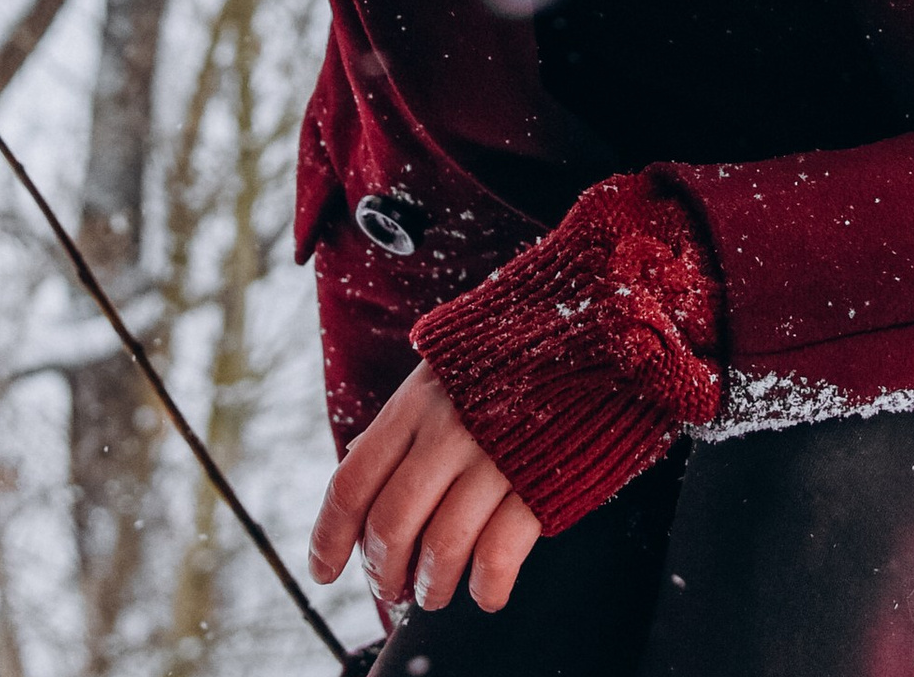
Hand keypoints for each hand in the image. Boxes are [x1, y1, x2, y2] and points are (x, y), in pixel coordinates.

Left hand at [308, 361, 542, 616]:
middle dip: (384, 573)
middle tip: (392, 587)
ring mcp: (496, 455)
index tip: (324, 571)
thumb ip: (403, 423)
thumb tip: (357, 476)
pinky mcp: (542, 478)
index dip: (329, 539)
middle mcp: (448, 429)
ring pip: (441, 549)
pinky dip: (485, 587)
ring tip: (435, 591)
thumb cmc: (510, 356)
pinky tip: (485, 590)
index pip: (351, 484)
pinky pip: (498, 555)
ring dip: (431, 586)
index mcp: (416, 401)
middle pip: (391, 526)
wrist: (590, 322)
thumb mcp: (443, 372)